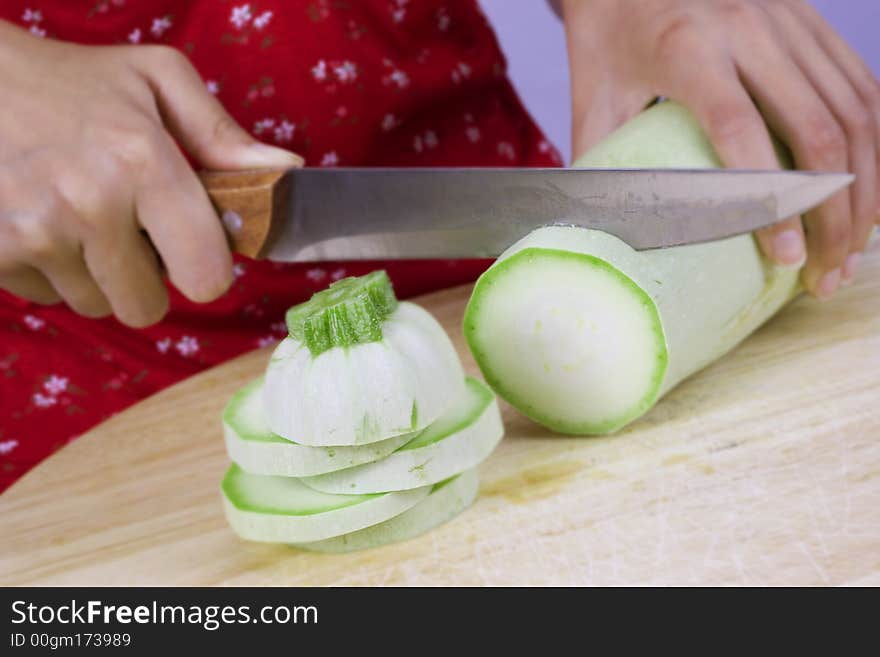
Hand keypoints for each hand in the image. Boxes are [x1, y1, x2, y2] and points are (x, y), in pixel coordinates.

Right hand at [0, 22, 301, 326]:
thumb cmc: (75, 81)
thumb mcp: (158, 81)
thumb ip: (224, 136)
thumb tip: (287, 171)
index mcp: (143, 161)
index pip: (206, 277)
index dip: (205, 269)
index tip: (193, 247)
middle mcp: (88, 202)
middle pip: (148, 307)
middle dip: (149, 278)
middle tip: (131, 229)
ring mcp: (34, 231)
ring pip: (98, 306)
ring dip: (99, 276)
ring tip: (82, 218)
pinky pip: (49, 298)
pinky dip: (53, 272)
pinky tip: (45, 222)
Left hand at [562, 0, 878, 297]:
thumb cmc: (609, 31)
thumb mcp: (592, 94)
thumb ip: (598, 161)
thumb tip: (594, 234)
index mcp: (686, 48)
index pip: (741, 132)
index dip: (769, 202)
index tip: (787, 258)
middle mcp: (750, 29)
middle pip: (818, 132)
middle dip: (833, 214)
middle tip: (827, 275)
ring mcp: (790, 21)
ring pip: (856, 112)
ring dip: (866, 189)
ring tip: (851, 249)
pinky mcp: (811, 22)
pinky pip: (861, 86)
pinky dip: (874, 145)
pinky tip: (866, 193)